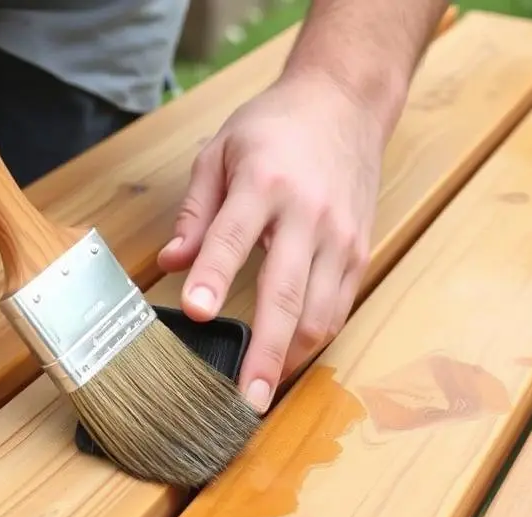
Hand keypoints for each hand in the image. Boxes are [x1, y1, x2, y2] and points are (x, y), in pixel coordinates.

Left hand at [158, 72, 383, 412]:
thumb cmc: (276, 126)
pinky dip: (316, 339)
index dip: (213, 277)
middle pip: (287, 294)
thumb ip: (195, 213)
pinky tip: (292, 359)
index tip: (195, 313)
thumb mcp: (219, 152)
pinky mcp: (360, 251)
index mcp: (263, 182)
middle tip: (247, 398)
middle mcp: (308, 214)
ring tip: (265, 391)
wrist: (346, 103)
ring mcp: (340, 237)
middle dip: (266, 352)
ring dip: (293, 358)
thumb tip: (171, 265)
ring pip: (321, 313)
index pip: (233, 237)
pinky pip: (340, 307)